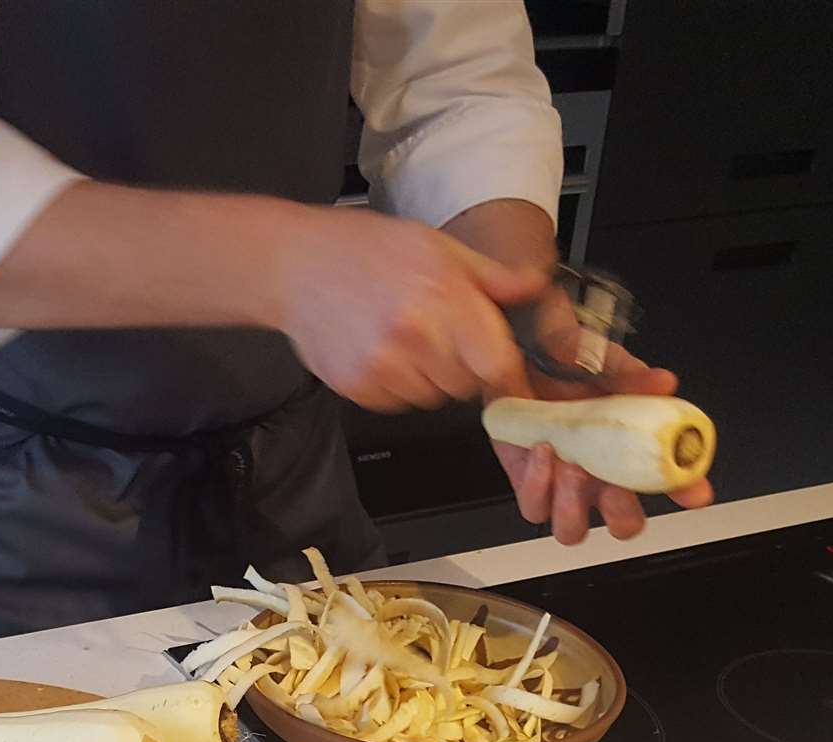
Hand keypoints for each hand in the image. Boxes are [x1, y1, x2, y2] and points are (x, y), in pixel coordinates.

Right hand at [271, 206, 549, 411]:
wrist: (294, 263)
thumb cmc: (365, 248)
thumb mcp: (437, 246)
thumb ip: (492, 277)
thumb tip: (538, 286)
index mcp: (443, 296)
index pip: (498, 365)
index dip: (507, 375)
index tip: (505, 376)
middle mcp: (415, 334)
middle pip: (467, 386)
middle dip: (463, 367)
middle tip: (440, 336)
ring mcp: (383, 364)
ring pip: (434, 398)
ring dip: (429, 378)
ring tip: (405, 339)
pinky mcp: (357, 386)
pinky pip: (398, 403)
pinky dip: (397, 386)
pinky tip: (380, 350)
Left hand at [494, 289, 712, 544]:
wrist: (517, 355)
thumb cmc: (565, 365)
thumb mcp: (603, 363)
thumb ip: (632, 376)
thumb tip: (663, 382)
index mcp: (631, 451)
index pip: (670, 483)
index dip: (686, 492)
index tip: (694, 492)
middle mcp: (601, 477)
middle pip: (623, 524)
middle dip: (620, 513)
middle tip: (613, 485)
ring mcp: (564, 486)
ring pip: (573, 530)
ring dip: (573, 505)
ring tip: (571, 465)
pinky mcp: (528, 483)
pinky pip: (534, 507)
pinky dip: (538, 483)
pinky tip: (543, 449)